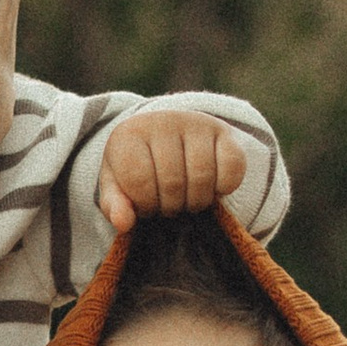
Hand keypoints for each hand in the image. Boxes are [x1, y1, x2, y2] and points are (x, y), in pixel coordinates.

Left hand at [97, 108, 249, 233]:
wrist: (164, 136)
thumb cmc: (138, 167)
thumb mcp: (118, 185)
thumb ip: (114, 205)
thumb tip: (123, 223)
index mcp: (129, 135)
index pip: (140, 182)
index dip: (145, 205)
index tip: (146, 203)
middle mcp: (163, 121)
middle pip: (173, 183)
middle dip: (171, 206)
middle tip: (168, 206)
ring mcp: (195, 123)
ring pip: (202, 177)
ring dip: (196, 201)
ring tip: (187, 200)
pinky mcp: (223, 130)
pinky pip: (232, 168)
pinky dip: (224, 188)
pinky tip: (212, 188)